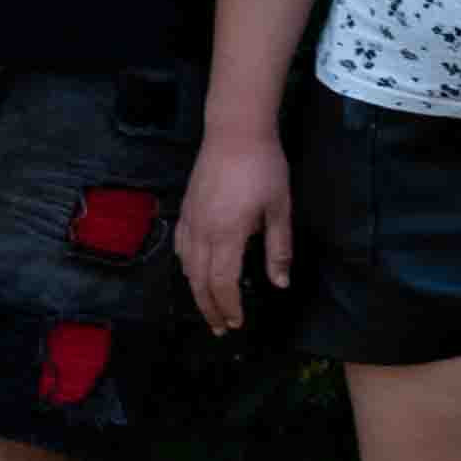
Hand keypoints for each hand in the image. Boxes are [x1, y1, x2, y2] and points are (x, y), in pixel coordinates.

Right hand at [178, 124, 298, 337]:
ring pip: (186, 268)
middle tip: (221, 328)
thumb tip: (279, 283)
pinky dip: (187, 268)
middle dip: (210, 308)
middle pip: (200, 282)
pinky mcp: (185, 211)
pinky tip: (194, 272)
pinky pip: (181, 249)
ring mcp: (190, 221)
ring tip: (209, 307)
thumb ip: (278, 249)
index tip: (237, 323)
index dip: (229, 306)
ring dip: (196, 292)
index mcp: (228, 234)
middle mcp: (202, 232)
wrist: (235, 132)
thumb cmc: (264, 168)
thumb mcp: (280, 208)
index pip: (222, 282)